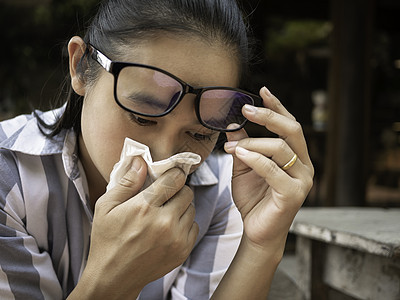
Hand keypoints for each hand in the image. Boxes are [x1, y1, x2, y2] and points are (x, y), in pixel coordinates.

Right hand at [73, 157, 198, 298]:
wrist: (114, 277)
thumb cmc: (107, 239)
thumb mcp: (106, 207)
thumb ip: (126, 182)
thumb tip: (140, 160)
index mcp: (144, 207)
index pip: (174, 179)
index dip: (172, 174)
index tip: (168, 177)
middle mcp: (164, 222)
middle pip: (187, 192)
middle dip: (177, 190)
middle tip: (165, 196)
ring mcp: (176, 238)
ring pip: (192, 209)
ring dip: (181, 207)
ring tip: (165, 213)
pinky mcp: (182, 251)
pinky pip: (194, 227)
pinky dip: (185, 224)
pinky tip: (169, 228)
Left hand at [224, 87, 313, 248]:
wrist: (257, 230)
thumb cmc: (253, 198)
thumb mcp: (244, 166)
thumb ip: (242, 145)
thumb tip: (234, 123)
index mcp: (296, 156)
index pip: (290, 125)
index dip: (277, 107)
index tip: (262, 91)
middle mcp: (304, 165)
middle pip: (292, 130)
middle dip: (268, 116)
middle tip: (246, 109)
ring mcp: (302, 180)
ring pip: (279, 148)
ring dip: (252, 142)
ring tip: (231, 146)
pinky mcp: (293, 194)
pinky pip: (273, 169)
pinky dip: (254, 159)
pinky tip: (239, 154)